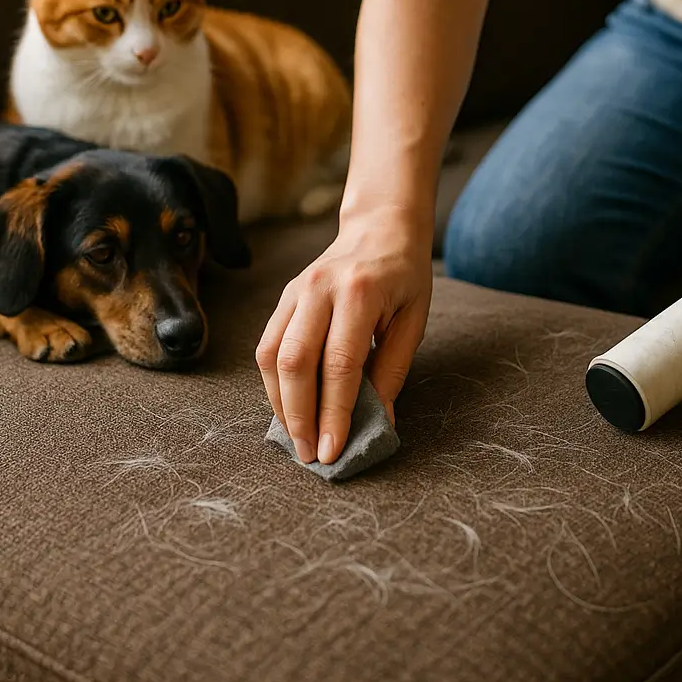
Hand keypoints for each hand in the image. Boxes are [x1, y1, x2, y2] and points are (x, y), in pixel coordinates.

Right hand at [255, 209, 432, 464]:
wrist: (381, 226)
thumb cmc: (405, 275)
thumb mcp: (414, 319)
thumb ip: (393, 369)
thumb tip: (378, 422)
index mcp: (360, 292)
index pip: (340, 364)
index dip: (334, 413)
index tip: (333, 451)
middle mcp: (320, 288)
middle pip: (295, 362)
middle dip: (299, 416)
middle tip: (309, 455)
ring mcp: (295, 290)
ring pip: (270, 355)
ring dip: (280, 404)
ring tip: (296, 437)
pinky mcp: (283, 297)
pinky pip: (267, 345)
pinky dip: (274, 382)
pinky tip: (289, 406)